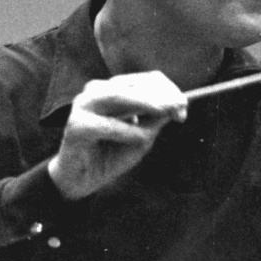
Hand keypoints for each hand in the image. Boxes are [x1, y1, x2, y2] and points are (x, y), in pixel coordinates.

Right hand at [48, 71, 187, 199]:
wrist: (81, 180)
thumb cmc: (111, 156)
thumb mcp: (141, 136)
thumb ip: (155, 120)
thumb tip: (178, 104)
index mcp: (113, 90)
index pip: (146, 80)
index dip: (168, 90)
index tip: (183, 107)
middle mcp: (97, 91)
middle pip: (134, 84)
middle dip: (161, 95)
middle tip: (179, 108)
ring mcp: (84, 106)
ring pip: (118, 96)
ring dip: (145, 103)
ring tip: (165, 112)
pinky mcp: (76, 126)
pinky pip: (108, 125)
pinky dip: (127, 131)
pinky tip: (142, 139)